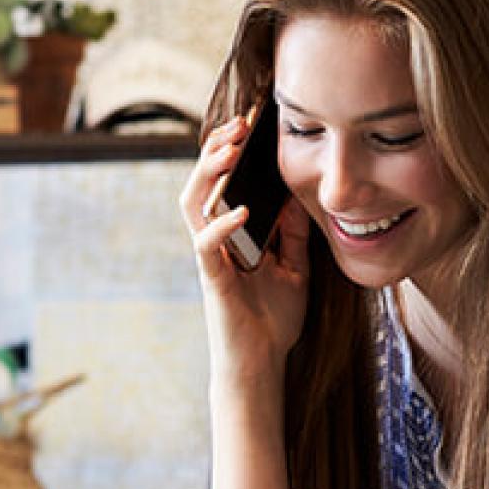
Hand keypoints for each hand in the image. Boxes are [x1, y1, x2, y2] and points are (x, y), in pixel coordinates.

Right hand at [178, 116, 311, 382]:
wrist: (263, 364)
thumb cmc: (274, 321)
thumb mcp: (294, 270)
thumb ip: (293, 236)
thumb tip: (296, 198)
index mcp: (231, 236)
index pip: (223, 184)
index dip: (231, 153)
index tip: (253, 125)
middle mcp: (214, 242)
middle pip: (200, 184)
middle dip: (215, 150)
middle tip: (240, 124)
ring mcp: (210, 260)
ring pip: (192, 205)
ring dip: (209, 175)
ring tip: (230, 150)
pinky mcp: (213, 281)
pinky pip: (207, 246)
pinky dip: (222, 225)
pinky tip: (242, 211)